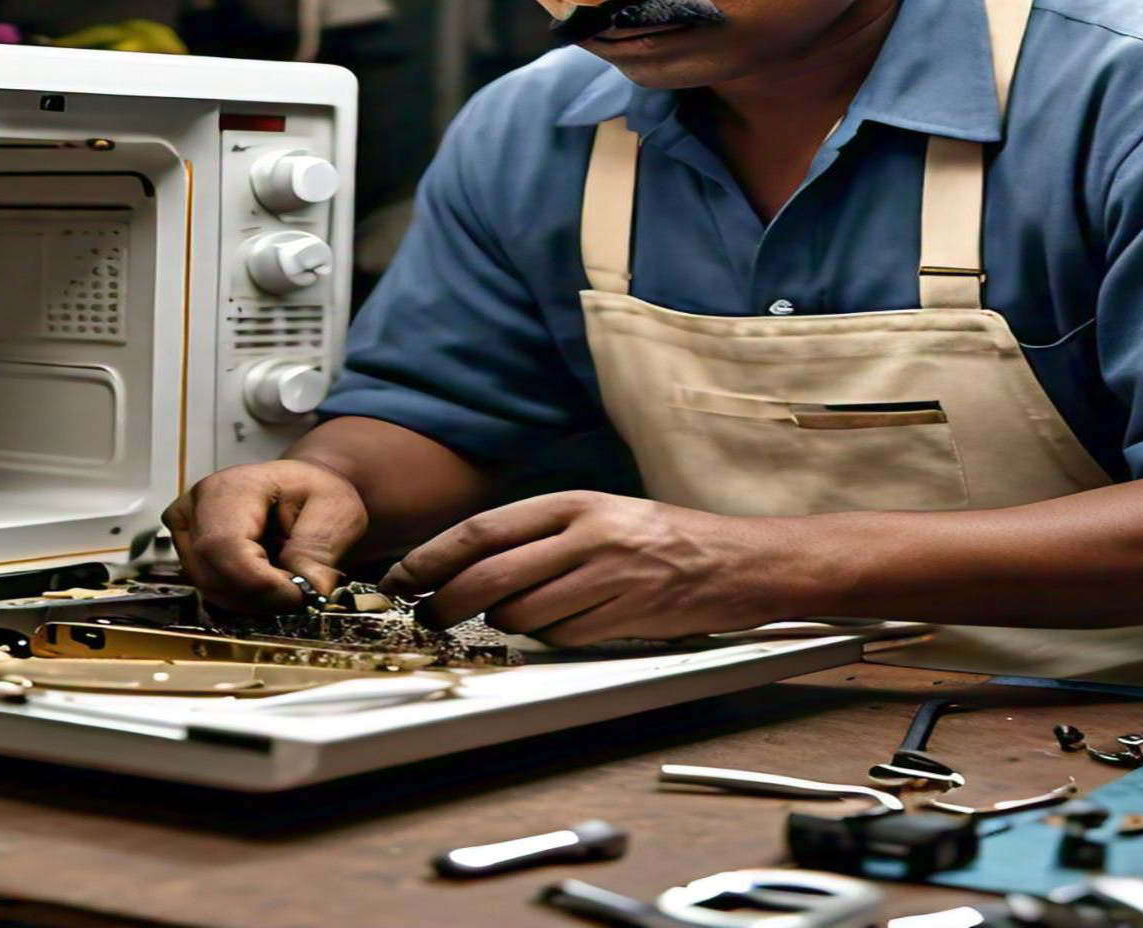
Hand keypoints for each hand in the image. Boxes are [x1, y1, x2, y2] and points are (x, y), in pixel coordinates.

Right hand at [163, 459, 368, 611]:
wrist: (304, 494)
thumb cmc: (316, 496)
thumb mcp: (335, 511)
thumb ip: (318, 550)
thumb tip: (308, 591)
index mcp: (229, 488)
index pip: (225, 547)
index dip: (259, 583)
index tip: (298, 595)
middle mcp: (195, 508)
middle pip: (212, 575)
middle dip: (261, 596)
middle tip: (299, 590)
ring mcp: (186, 532)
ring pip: (210, 591)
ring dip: (255, 600)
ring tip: (286, 578)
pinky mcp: (189, 554)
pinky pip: (211, 593)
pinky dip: (245, 598)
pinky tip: (266, 579)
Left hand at [378, 492, 786, 644]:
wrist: (740, 561)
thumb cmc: (665, 539)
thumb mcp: (602, 516)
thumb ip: (544, 535)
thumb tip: (474, 564)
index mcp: (574, 503)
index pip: (484, 529)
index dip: (433, 556)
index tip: (401, 576)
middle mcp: (587, 535)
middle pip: (491, 575)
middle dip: (447, 602)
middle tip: (428, 616)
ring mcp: (608, 576)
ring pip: (523, 613)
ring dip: (504, 625)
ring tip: (512, 619)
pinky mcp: (626, 615)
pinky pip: (563, 637)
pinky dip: (551, 639)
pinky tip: (565, 626)